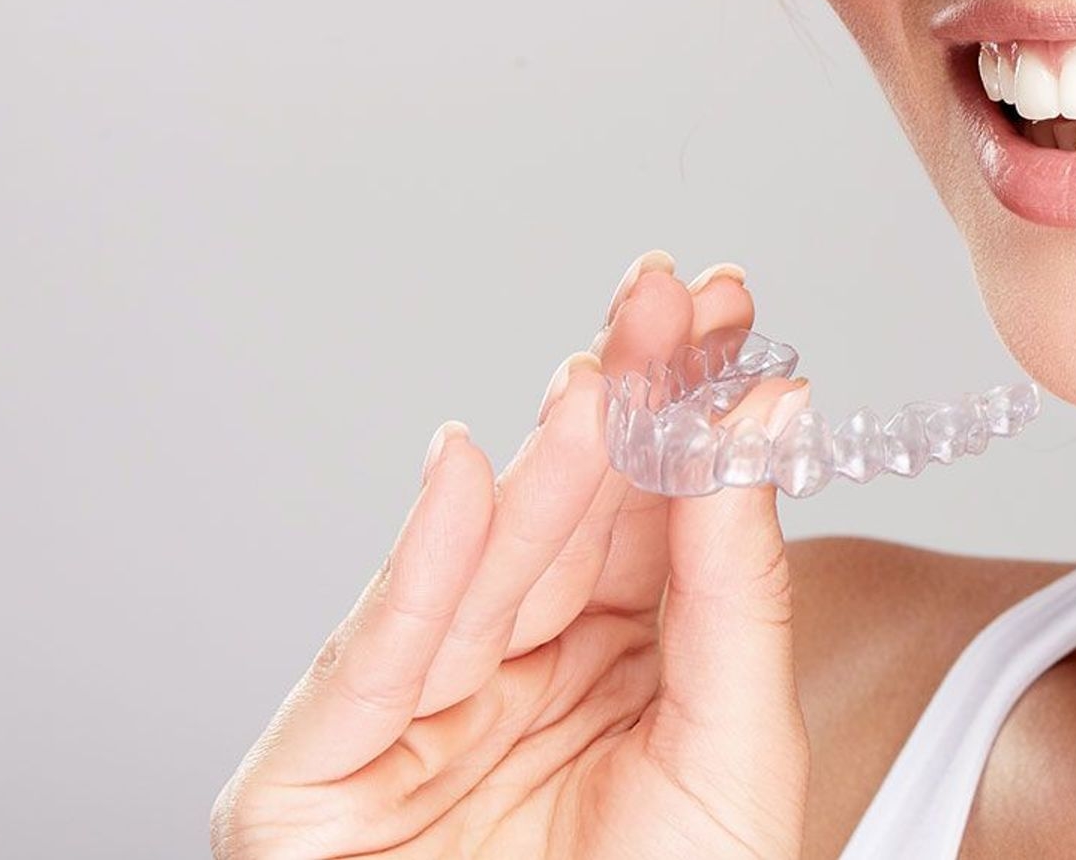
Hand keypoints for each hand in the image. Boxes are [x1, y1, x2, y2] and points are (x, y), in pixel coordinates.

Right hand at [211, 253, 813, 858]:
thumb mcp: (730, 745)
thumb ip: (738, 585)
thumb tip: (761, 418)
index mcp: (620, 672)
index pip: (657, 519)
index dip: (690, 409)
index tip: (735, 309)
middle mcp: (513, 680)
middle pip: (571, 519)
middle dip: (624, 400)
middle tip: (677, 294)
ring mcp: (411, 724)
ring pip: (482, 566)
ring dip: (545, 461)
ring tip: (608, 369)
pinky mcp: (314, 781)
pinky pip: (376, 658)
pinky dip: (416, 567)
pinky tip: (464, 471)